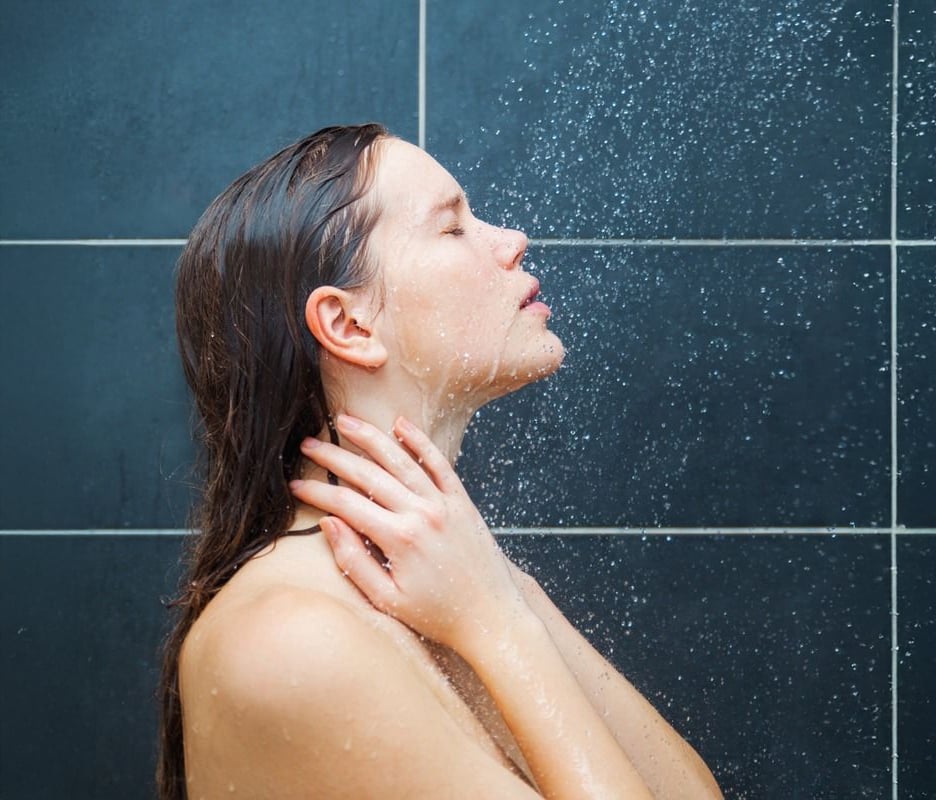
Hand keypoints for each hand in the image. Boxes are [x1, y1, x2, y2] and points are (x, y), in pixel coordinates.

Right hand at [289, 414, 525, 649]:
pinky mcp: (462, 501)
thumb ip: (354, 561)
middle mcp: (422, 514)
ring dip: (370, 438)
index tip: (295, 484)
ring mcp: (444, 504)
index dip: (317, 492)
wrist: (491, 615)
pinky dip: (419, 441)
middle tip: (309, 443)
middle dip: (334, 457)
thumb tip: (328, 524)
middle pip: (369, 475)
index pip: (346, 504)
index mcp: (400, 540)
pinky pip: (438, 463)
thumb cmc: (437, 615)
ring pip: (401, 460)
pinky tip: (400, 424)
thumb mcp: (387, 600)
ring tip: (345, 421)